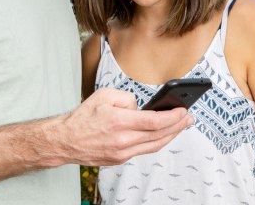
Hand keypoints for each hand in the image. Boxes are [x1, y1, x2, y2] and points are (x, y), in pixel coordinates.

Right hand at [51, 88, 192, 165]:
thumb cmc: (82, 116)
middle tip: (189, 118)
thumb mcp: (104, 95)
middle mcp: (123, 141)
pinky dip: (156, 142)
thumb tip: (141, 108)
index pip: (155, 121)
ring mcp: (122, 153)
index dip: (173, 117)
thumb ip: (128, 99)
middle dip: (178, 126)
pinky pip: (144, 150)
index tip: (183, 111)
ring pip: (154, 146)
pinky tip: (163, 134)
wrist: (64, 140)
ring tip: (181, 126)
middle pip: (159, 135)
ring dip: (171, 136)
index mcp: (120, 122)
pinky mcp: (119, 159)